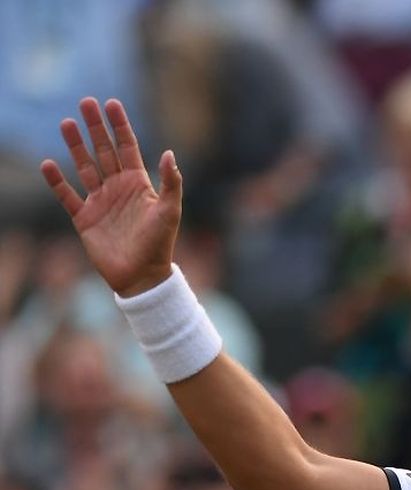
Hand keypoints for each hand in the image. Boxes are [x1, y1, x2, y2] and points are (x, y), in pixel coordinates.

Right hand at [39, 98, 181, 296]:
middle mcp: (118, 188)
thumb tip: (169, 153)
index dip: (120, 126)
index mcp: (139, 183)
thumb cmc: (160, 243)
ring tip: (66, 123)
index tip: (112, 104)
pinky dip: (57, 181)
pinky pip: (67, 195)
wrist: (141, 275)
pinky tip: (48, 164)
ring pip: (84, 167)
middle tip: (85, 102)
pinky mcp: (84, 218)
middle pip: (104, 150)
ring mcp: (100, 201)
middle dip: (95, 127)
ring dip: (75, 146)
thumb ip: (171, 182)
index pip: (127, 147)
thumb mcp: (170, 211)